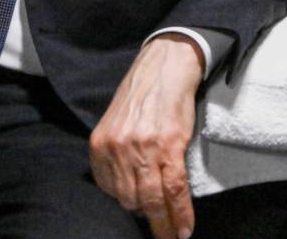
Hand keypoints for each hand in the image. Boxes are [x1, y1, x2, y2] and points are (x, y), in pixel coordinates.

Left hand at [90, 33, 204, 238]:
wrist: (166, 65)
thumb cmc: (144, 92)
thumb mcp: (117, 122)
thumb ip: (116, 152)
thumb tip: (127, 184)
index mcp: (102, 144)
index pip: (110, 190)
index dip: (127, 205)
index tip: (140, 214)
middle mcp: (119, 149)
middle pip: (130, 200)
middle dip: (146, 219)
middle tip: (159, 232)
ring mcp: (144, 149)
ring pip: (153, 201)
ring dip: (164, 225)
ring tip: (172, 236)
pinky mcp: (170, 147)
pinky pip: (175, 191)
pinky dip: (181, 214)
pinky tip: (184, 229)